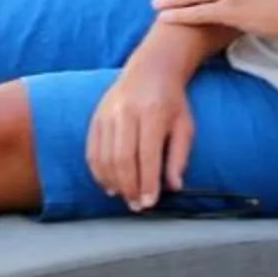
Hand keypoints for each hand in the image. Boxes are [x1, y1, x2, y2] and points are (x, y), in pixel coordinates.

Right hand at [85, 56, 199, 210]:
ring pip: (104, 157)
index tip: (150, 202)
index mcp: (152, 112)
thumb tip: (174, 187)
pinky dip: (99, 173)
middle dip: (129, 187)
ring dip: (113, 183)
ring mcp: (107, 114)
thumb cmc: (171, 102)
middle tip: (137, 205)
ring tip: (125, 197)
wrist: (151, 70)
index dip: (148, 182)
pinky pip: (92, 151)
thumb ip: (179, 157)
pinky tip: (110, 185)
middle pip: (122, 158)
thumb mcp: (185, 126)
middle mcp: (126, 112)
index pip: (147, 155)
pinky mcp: (96, 118)